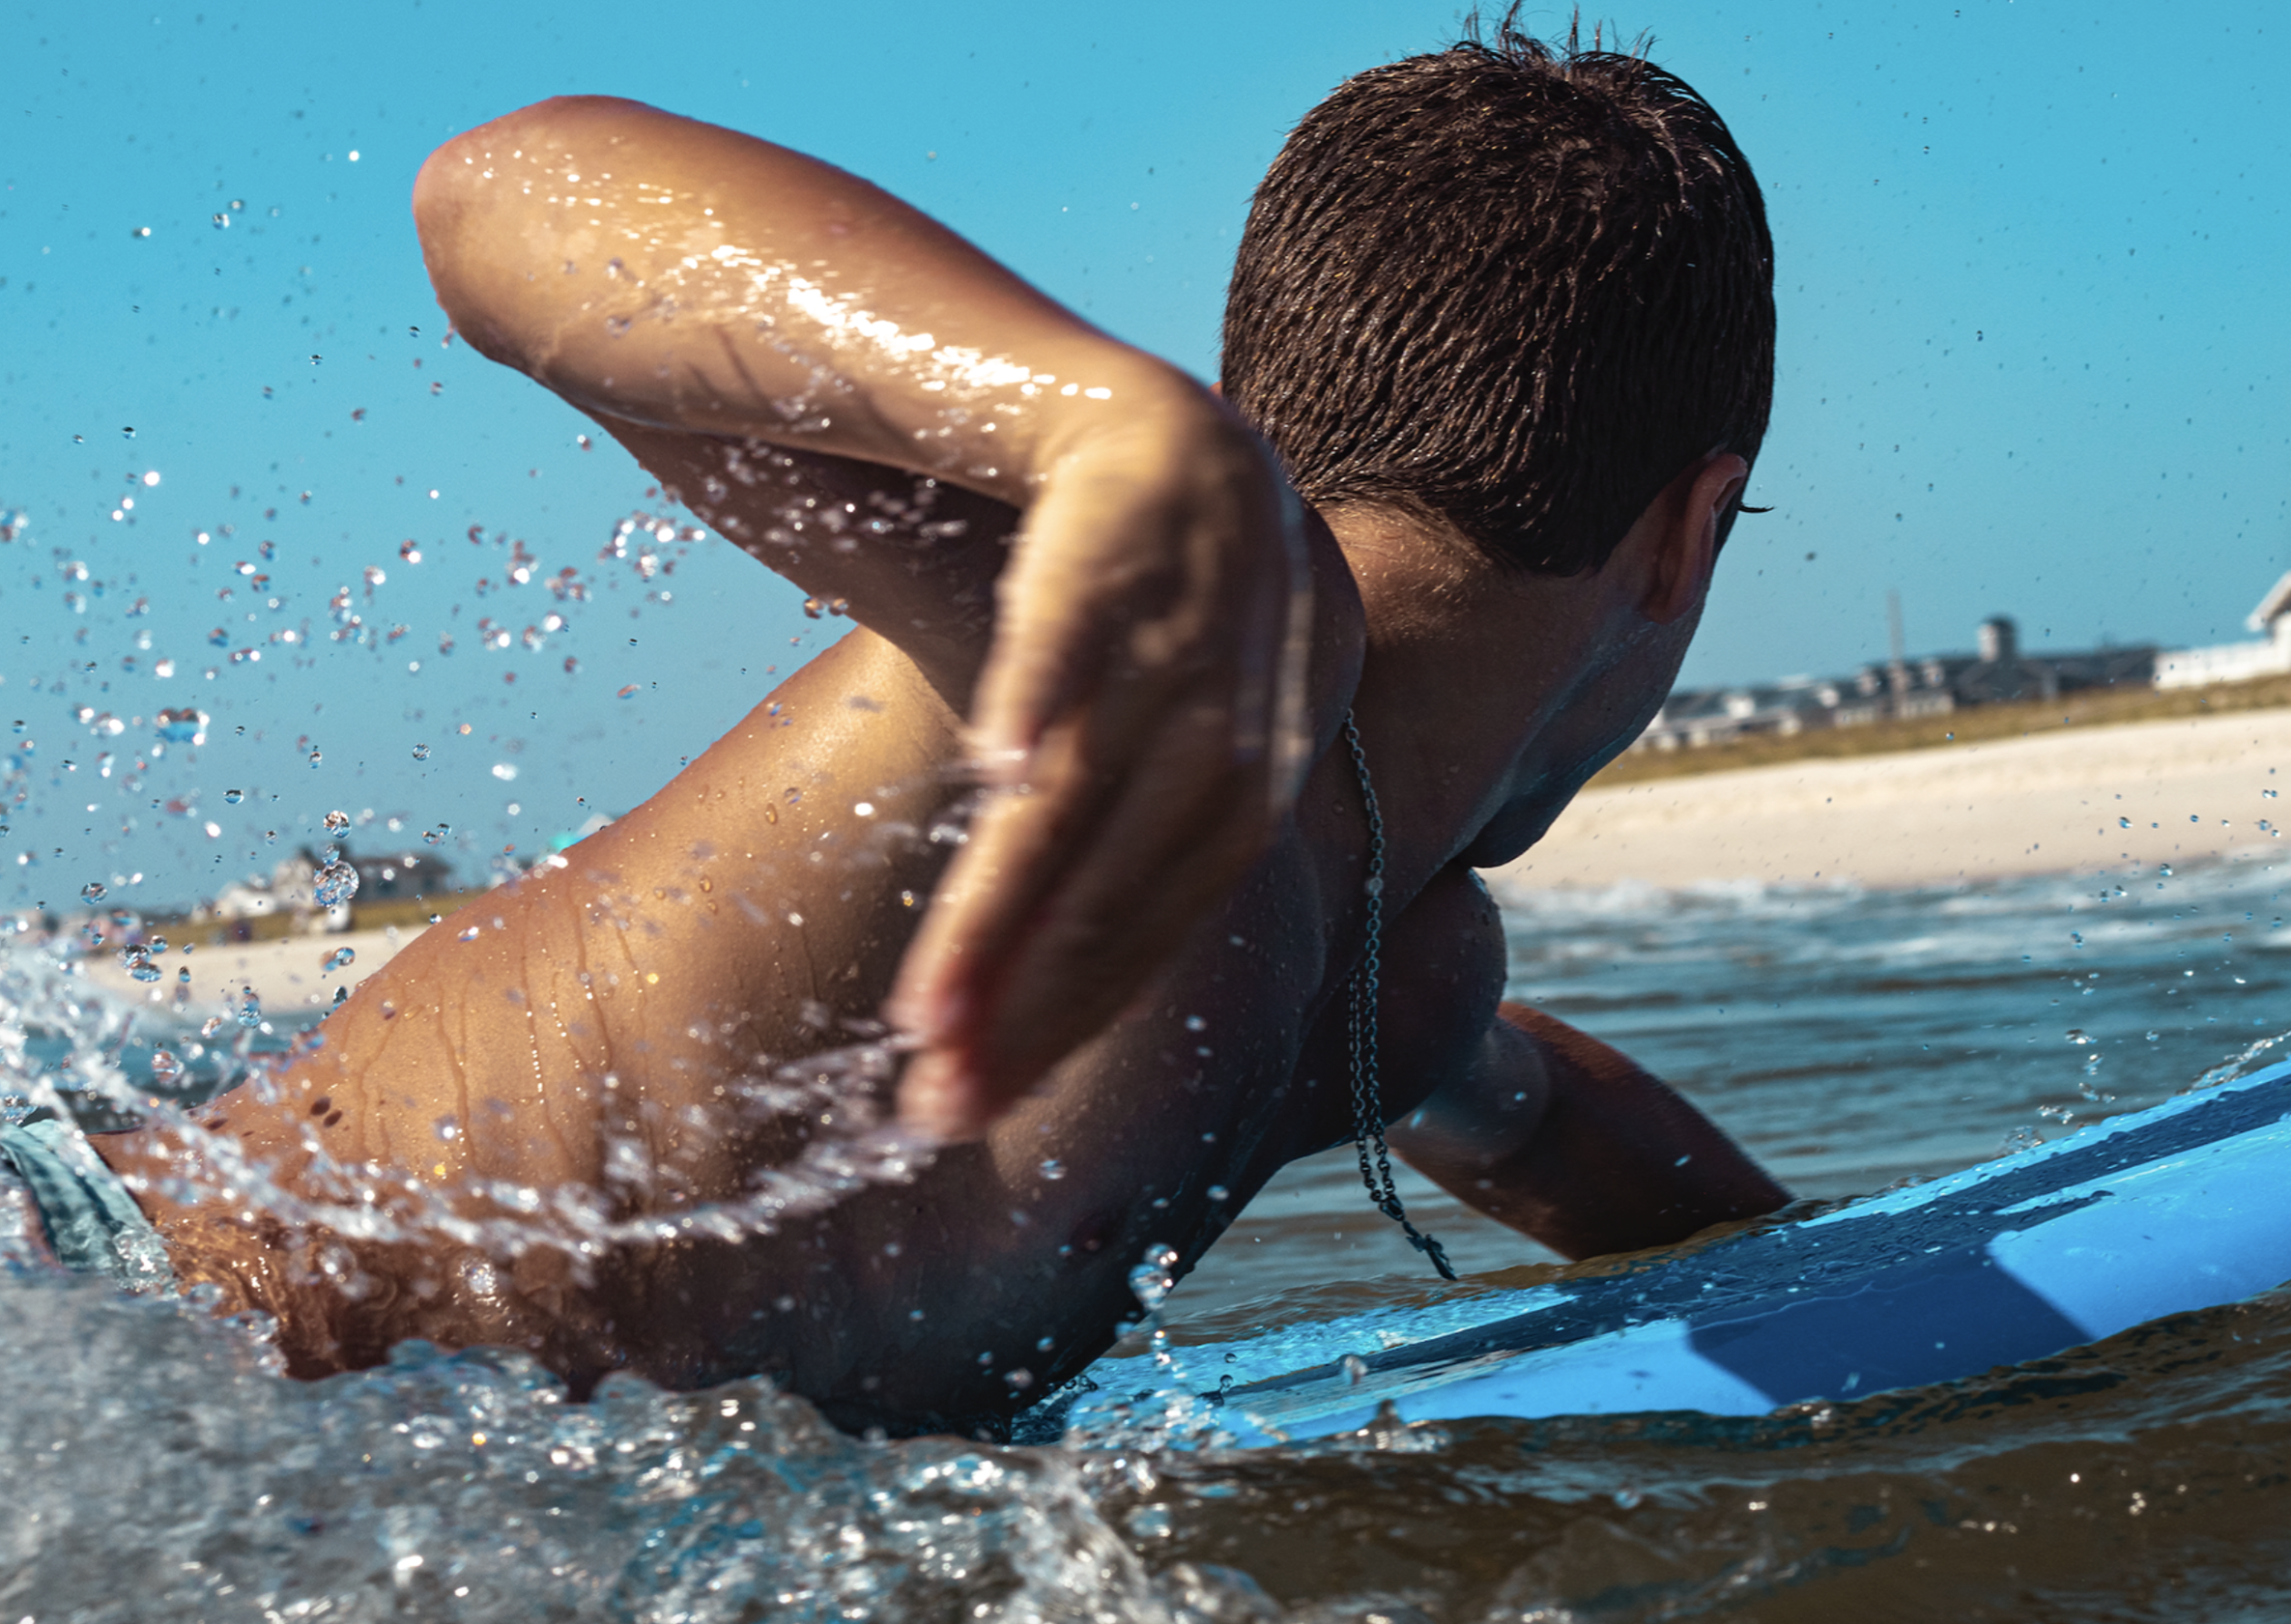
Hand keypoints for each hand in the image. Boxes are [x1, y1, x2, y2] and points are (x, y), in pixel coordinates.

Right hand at [890, 393, 1312, 1137]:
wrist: (1109, 404)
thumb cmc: (1101, 588)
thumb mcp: (1149, 719)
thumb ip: (1135, 838)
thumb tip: (1053, 995)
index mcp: (1272, 747)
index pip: (1173, 907)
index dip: (1076, 1011)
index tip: (975, 1105)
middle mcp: (1255, 679)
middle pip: (1141, 865)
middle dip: (1038, 994)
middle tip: (942, 1098)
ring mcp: (1195, 584)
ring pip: (1097, 771)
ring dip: (1014, 898)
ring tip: (934, 1009)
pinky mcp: (1119, 485)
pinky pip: (1079, 604)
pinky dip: (1047, 686)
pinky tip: (999, 766)